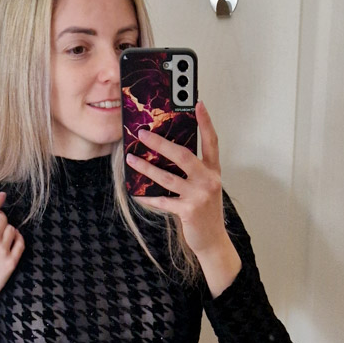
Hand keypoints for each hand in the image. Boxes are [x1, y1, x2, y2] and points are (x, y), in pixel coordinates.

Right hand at [0, 190, 24, 337]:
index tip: (2, 196)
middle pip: (3, 218)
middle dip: (0, 219)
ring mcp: (2, 251)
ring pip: (12, 229)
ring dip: (8, 230)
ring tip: (2, 238)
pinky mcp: (11, 262)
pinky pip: (20, 243)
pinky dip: (18, 239)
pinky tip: (13, 241)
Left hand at [125, 100, 240, 295]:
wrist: (212, 240)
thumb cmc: (204, 210)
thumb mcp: (204, 186)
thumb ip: (192, 171)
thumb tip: (166, 154)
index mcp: (213, 170)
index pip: (211, 140)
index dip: (205, 121)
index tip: (197, 102)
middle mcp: (208, 180)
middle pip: (182, 155)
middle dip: (160, 143)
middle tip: (142, 134)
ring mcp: (198, 196)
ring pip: (166, 177)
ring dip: (145, 167)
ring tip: (130, 159)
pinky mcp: (188, 211)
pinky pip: (162, 200)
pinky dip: (147, 196)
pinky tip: (135, 191)